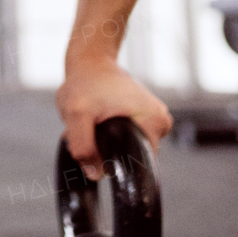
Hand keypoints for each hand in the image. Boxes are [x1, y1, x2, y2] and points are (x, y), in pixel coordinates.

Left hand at [56, 61, 172, 179]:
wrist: (91, 61)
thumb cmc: (84, 83)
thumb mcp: (75, 112)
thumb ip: (82, 145)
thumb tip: (96, 174)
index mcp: (154, 122)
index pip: (138, 163)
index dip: (113, 162)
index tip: (96, 143)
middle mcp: (162, 123)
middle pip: (134, 157)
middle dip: (108, 151)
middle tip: (92, 128)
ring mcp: (156, 121)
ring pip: (130, 149)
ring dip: (109, 143)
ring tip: (97, 121)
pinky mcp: (148, 120)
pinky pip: (131, 140)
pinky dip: (114, 136)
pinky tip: (103, 121)